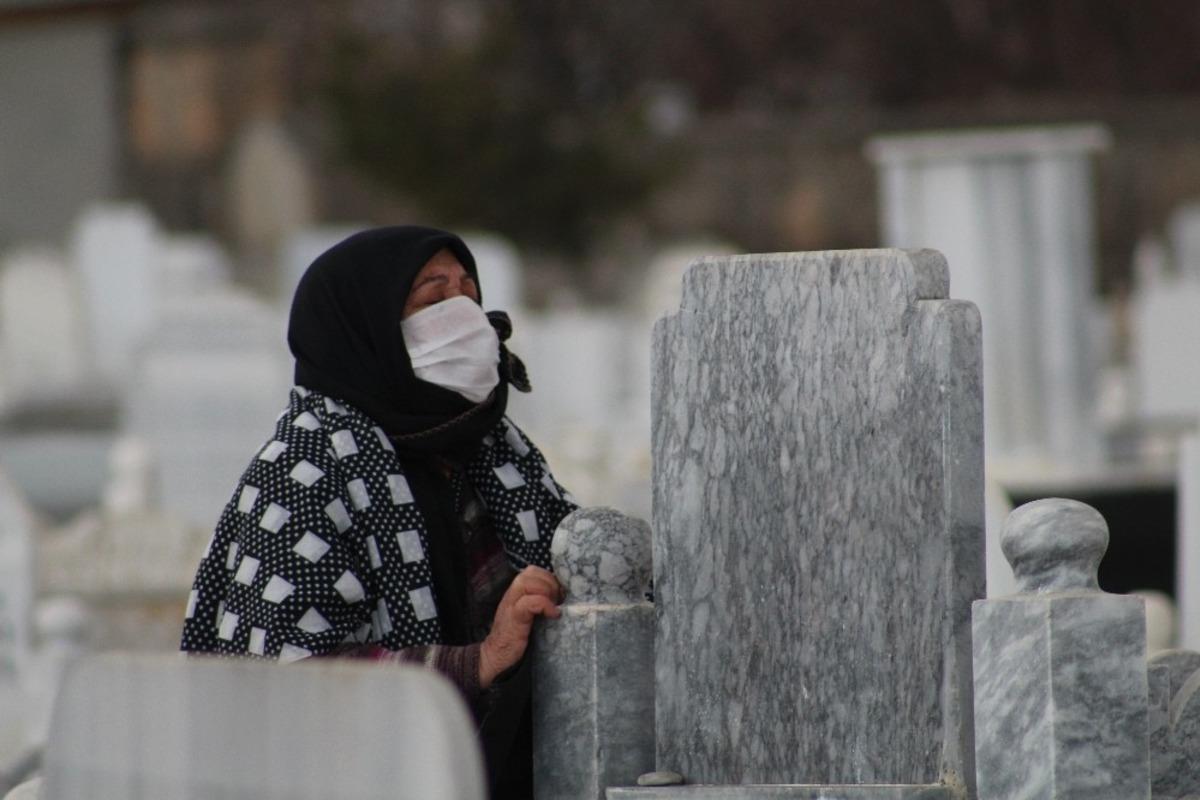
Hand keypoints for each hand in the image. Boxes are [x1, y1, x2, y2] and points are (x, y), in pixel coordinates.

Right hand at [479, 566, 562, 687]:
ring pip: (527, 582)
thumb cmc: (516, 636)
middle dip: (550, 582)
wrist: (495, 655)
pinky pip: (529, 602)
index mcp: (517, 592)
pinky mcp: (514, 618)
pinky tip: (554, 615)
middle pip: (530, 572)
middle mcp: (512, 594)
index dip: (549, 577)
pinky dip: (545, 605)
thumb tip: (564, 597)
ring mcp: (511, 605)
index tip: (560, 593)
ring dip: (547, 590)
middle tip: (560, 599)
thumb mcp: (529, 614)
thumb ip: (539, 602)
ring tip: (555, 605)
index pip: (533, 571)